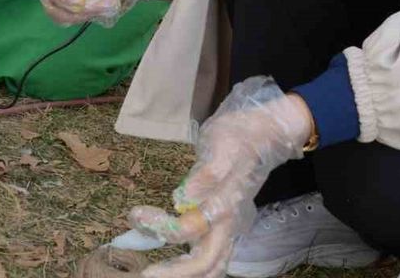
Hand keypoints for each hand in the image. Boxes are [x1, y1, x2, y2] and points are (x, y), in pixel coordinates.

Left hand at [129, 78, 312, 277]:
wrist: (263, 135)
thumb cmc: (240, 138)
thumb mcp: (223, 147)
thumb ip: (207, 175)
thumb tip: (183, 199)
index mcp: (227, 205)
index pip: (190, 228)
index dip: (160, 227)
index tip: (135, 214)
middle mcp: (229, 223)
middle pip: (206, 263)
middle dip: (175, 273)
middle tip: (145, 274)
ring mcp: (228, 227)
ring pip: (211, 265)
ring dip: (184, 273)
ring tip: (155, 272)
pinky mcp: (224, 226)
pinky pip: (209, 256)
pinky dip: (190, 266)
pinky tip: (170, 263)